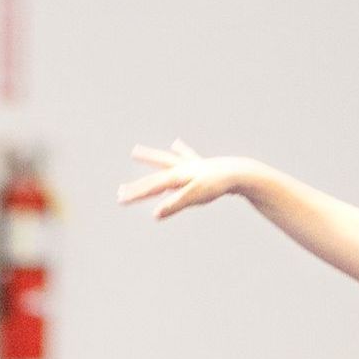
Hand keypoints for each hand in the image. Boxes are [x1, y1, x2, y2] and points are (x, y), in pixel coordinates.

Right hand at [118, 142, 253, 219]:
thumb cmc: (216, 184)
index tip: (120, 199)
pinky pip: (187, 156)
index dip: (135, 194)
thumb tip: (155, 215)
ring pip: (165, 159)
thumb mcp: (194, 197)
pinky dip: (180, 150)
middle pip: (153, 177)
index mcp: (176, 176)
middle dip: (137, 186)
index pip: (150, 187)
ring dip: (150, 157)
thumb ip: (174, 205)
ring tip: (135, 151)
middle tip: (119, 190)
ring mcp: (190, 164)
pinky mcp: (200, 164)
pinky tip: (176, 143)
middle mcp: (179, 168)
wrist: (238, 172)